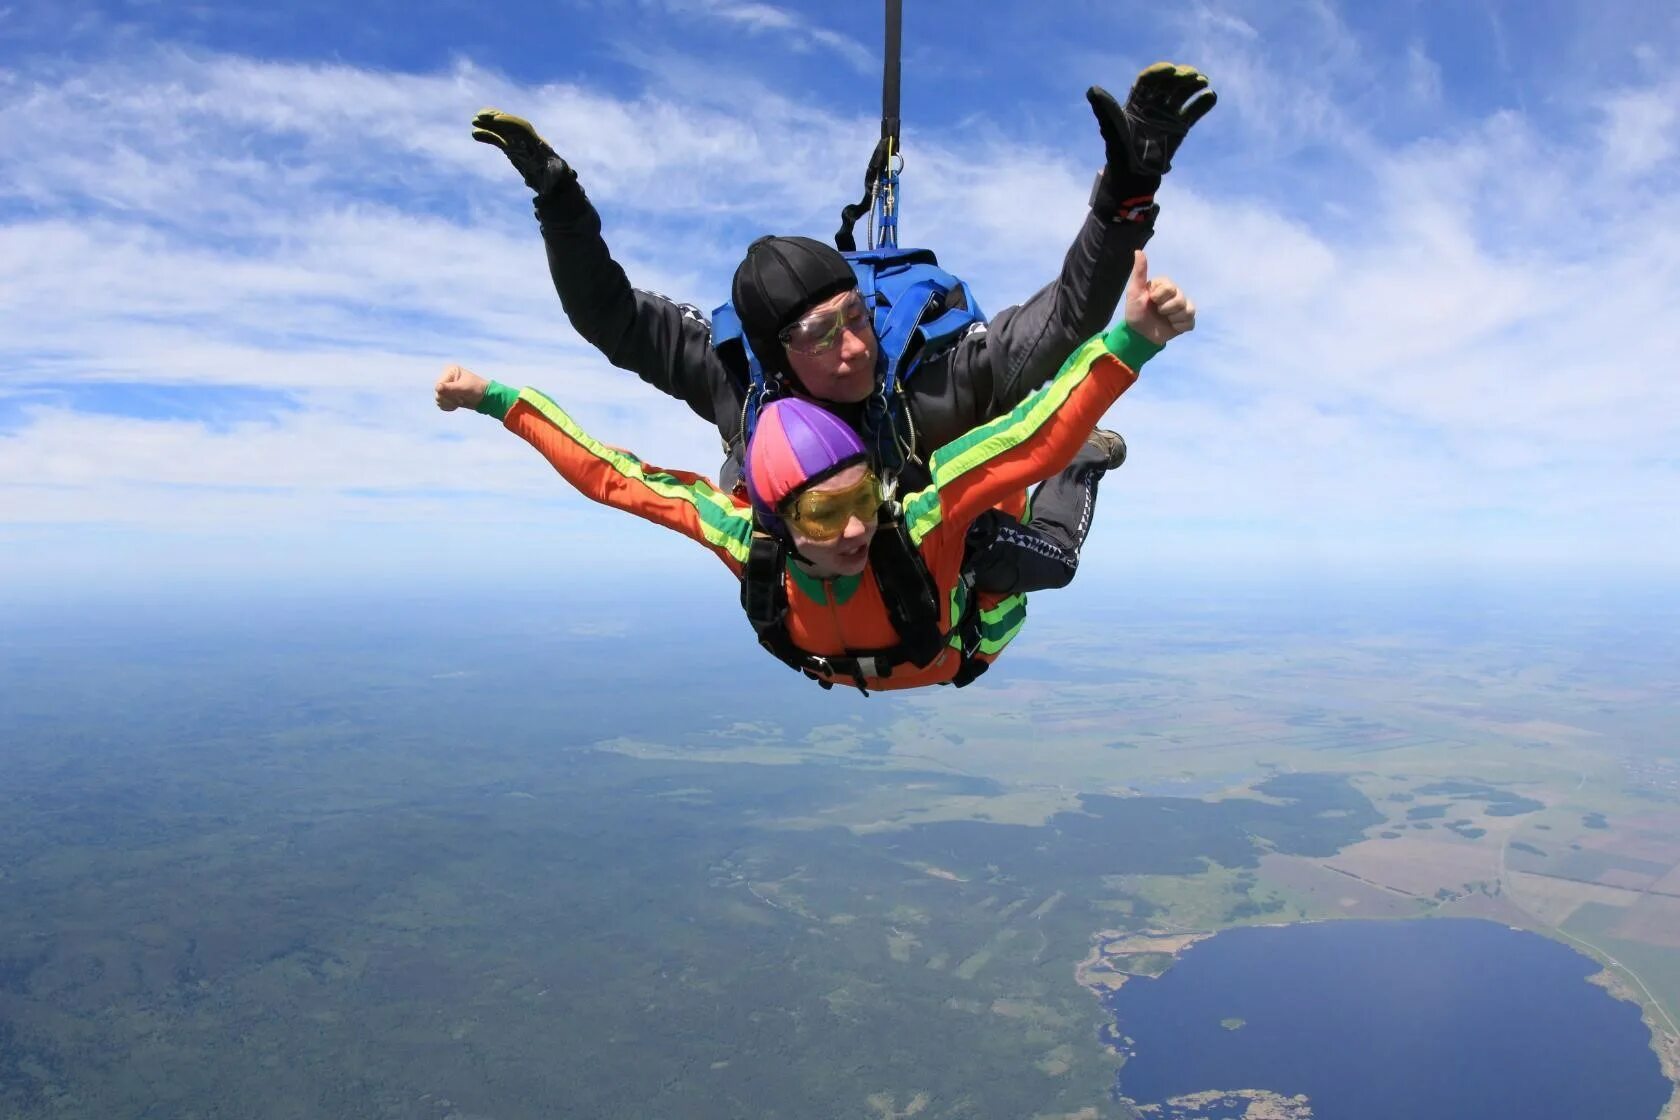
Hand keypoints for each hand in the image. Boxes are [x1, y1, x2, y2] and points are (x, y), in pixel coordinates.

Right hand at [435, 365, 488, 411]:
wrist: (486, 397)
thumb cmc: (477, 389)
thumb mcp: (463, 388)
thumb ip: (450, 388)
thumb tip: (436, 387)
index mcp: (450, 371)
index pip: (439, 386)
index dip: (447, 394)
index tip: (460, 396)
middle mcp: (447, 378)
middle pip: (438, 393)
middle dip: (449, 400)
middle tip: (461, 400)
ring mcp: (447, 387)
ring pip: (439, 399)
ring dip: (449, 403)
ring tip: (460, 402)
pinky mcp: (448, 395)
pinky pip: (441, 403)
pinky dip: (448, 406)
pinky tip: (457, 406)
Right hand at [471, 107, 575, 195]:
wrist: (555, 180)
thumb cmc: (556, 178)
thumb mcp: (556, 177)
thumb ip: (556, 174)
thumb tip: (559, 179)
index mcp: (538, 144)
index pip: (523, 129)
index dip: (510, 123)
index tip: (496, 121)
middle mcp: (527, 140)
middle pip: (511, 124)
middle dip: (497, 119)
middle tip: (479, 117)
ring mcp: (519, 142)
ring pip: (503, 129)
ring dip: (489, 124)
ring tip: (474, 121)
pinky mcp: (512, 148)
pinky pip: (498, 138)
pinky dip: (487, 135)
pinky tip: (475, 133)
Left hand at [1087, 62, 1216, 176]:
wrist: (1134, 180)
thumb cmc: (1119, 154)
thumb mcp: (1111, 130)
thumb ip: (1105, 110)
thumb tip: (1092, 90)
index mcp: (1135, 103)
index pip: (1148, 80)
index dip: (1159, 72)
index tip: (1171, 69)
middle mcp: (1152, 107)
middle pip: (1168, 84)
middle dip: (1181, 76)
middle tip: (1194, 75)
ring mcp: (1167, 117)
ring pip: (1182, 95)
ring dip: (1193, 86)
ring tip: (1204, 82)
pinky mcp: (1179, 129)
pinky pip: (1192, 113)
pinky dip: (1202, 104)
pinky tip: (1210, 96)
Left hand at [1123, 252, 1194, 346]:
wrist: (1139, 334)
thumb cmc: (1135, 311)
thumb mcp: (1134, 292)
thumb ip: (1139, 272)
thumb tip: (1138, 251)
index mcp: (1165, 285)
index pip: (1170, 288)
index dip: (1159, 297)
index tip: (1151, 300)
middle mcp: (1176, 294)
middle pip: (1180, 299)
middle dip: (1165, 309)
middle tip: (1157, 312)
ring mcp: (1183, 307)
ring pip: (1187, 311)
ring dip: (1172, 318)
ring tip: (1164, 319)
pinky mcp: (1187, 321)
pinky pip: (1190, 322)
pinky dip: (1179, 326)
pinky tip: (1171, 326)